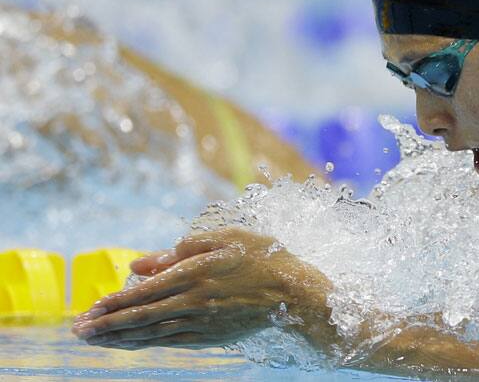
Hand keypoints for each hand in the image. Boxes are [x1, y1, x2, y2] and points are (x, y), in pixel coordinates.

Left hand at [71, 227, 330, 349]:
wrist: (295, 293)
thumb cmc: (262, 256)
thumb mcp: (224, 238)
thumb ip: (180, 249)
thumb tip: (139, 264)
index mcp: (196, 273)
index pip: (144, 292)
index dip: (114, 302)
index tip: (89, 309)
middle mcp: (194, 302)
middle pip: (140, 317)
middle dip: (106, 326)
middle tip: (78, 331)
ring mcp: (202, 322)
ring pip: (151, 334)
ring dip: (119, 339)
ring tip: (93, 341)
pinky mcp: (210, 336)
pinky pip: (170, 342)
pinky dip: (145, 344)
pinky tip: (129, 345)